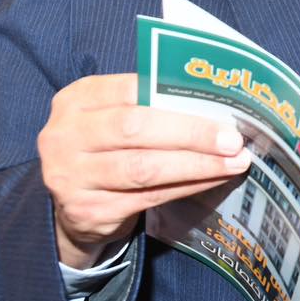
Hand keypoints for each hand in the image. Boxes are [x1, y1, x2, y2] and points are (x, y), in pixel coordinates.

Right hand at [38, 73, 250, 267]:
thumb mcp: (113, 117)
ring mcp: (71, 176)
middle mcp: (66, 135)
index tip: (221, 106)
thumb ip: (150, 106)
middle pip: (136, 128)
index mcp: (77, 99)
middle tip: (233, 141)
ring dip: (197, 166)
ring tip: (233, 163)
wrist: (68, 203)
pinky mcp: (87, 210)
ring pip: (144, 168)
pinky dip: (186, 187)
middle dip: (192, 134)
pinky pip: (147, 197)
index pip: (131, 89)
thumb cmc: (106, 148)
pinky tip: (212, 180)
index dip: (178, 98)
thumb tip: (217, 106)